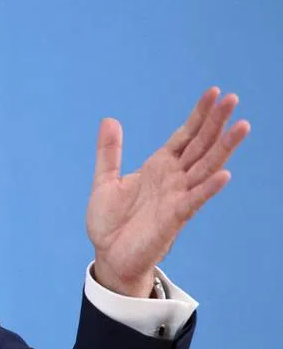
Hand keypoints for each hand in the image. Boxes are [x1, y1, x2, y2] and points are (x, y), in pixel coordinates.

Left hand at [87, 87, 249, 296]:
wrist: (109, 256)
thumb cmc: (110, 222)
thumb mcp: (105, 181)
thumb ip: (109, 152)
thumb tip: (109, 119)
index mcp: (159, 167)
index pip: (185, 136)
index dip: (198, 115)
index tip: (214, 92)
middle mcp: (173, 179)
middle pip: (200, 145)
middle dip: (215, 122)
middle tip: (233, 98)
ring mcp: (177, 197)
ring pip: (205, 167)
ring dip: (223, 148)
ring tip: (242, 126)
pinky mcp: (174, 218)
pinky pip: (194, 200)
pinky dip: (209, 187)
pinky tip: (225, 174)